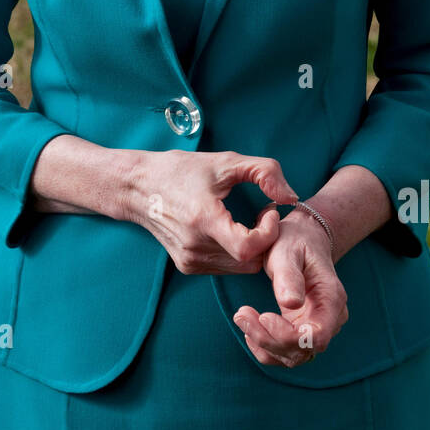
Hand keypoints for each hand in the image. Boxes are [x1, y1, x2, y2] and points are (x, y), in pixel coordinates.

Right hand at [128, 149, 298, 275]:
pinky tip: (230, 230)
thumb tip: (290, 197)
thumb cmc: (181, 170)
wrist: (138, 186)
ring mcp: (190, 260)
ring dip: (252, 248)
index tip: (268, 211)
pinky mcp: (187, 266)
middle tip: (263, 213)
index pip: (248, 248)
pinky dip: (236, 253)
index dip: (268, 233)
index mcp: (203, 219)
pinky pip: (226, 267)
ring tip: (247, 220)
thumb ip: (265, 172)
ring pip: (240, 268)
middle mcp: (195, 247)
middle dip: (266, 240)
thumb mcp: (226, 161)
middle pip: (250, 261)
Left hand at [233, 207, 348, 367]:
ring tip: (241, 316)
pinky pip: (284, 353)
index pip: (316, 336)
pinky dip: (264, 347)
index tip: (264, 316)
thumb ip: (289, 277)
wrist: (301, 240)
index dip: (288, 336)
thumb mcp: (287, 251)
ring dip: (263, 343)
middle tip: (241, 314)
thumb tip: (291, 303)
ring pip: (292, 357)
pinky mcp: (302, 331)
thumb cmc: (294, 242)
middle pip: (302, 350)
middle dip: (268, 339)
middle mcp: (330, 319)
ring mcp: (317, 328)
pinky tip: (249, 327)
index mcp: (332, 299)